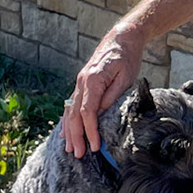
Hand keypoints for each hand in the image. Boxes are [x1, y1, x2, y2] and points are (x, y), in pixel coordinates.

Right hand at [62, 23, 147, 156]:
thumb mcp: (125, 77)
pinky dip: (68, 120)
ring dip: (70, 131)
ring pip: (70, 111)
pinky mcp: (81, 84)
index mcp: (92, 80)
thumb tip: (101, 114)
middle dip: (76, 136)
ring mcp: (79, 83)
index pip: (87, 111)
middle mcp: (81, 82)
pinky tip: (66, 132)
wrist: (122, 38)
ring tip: (70, 149)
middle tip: (78, 155)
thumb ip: (112, 96)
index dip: (90, 131)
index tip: (95, 146)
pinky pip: (72, 105)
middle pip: (74, 114)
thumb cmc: (126, 58)